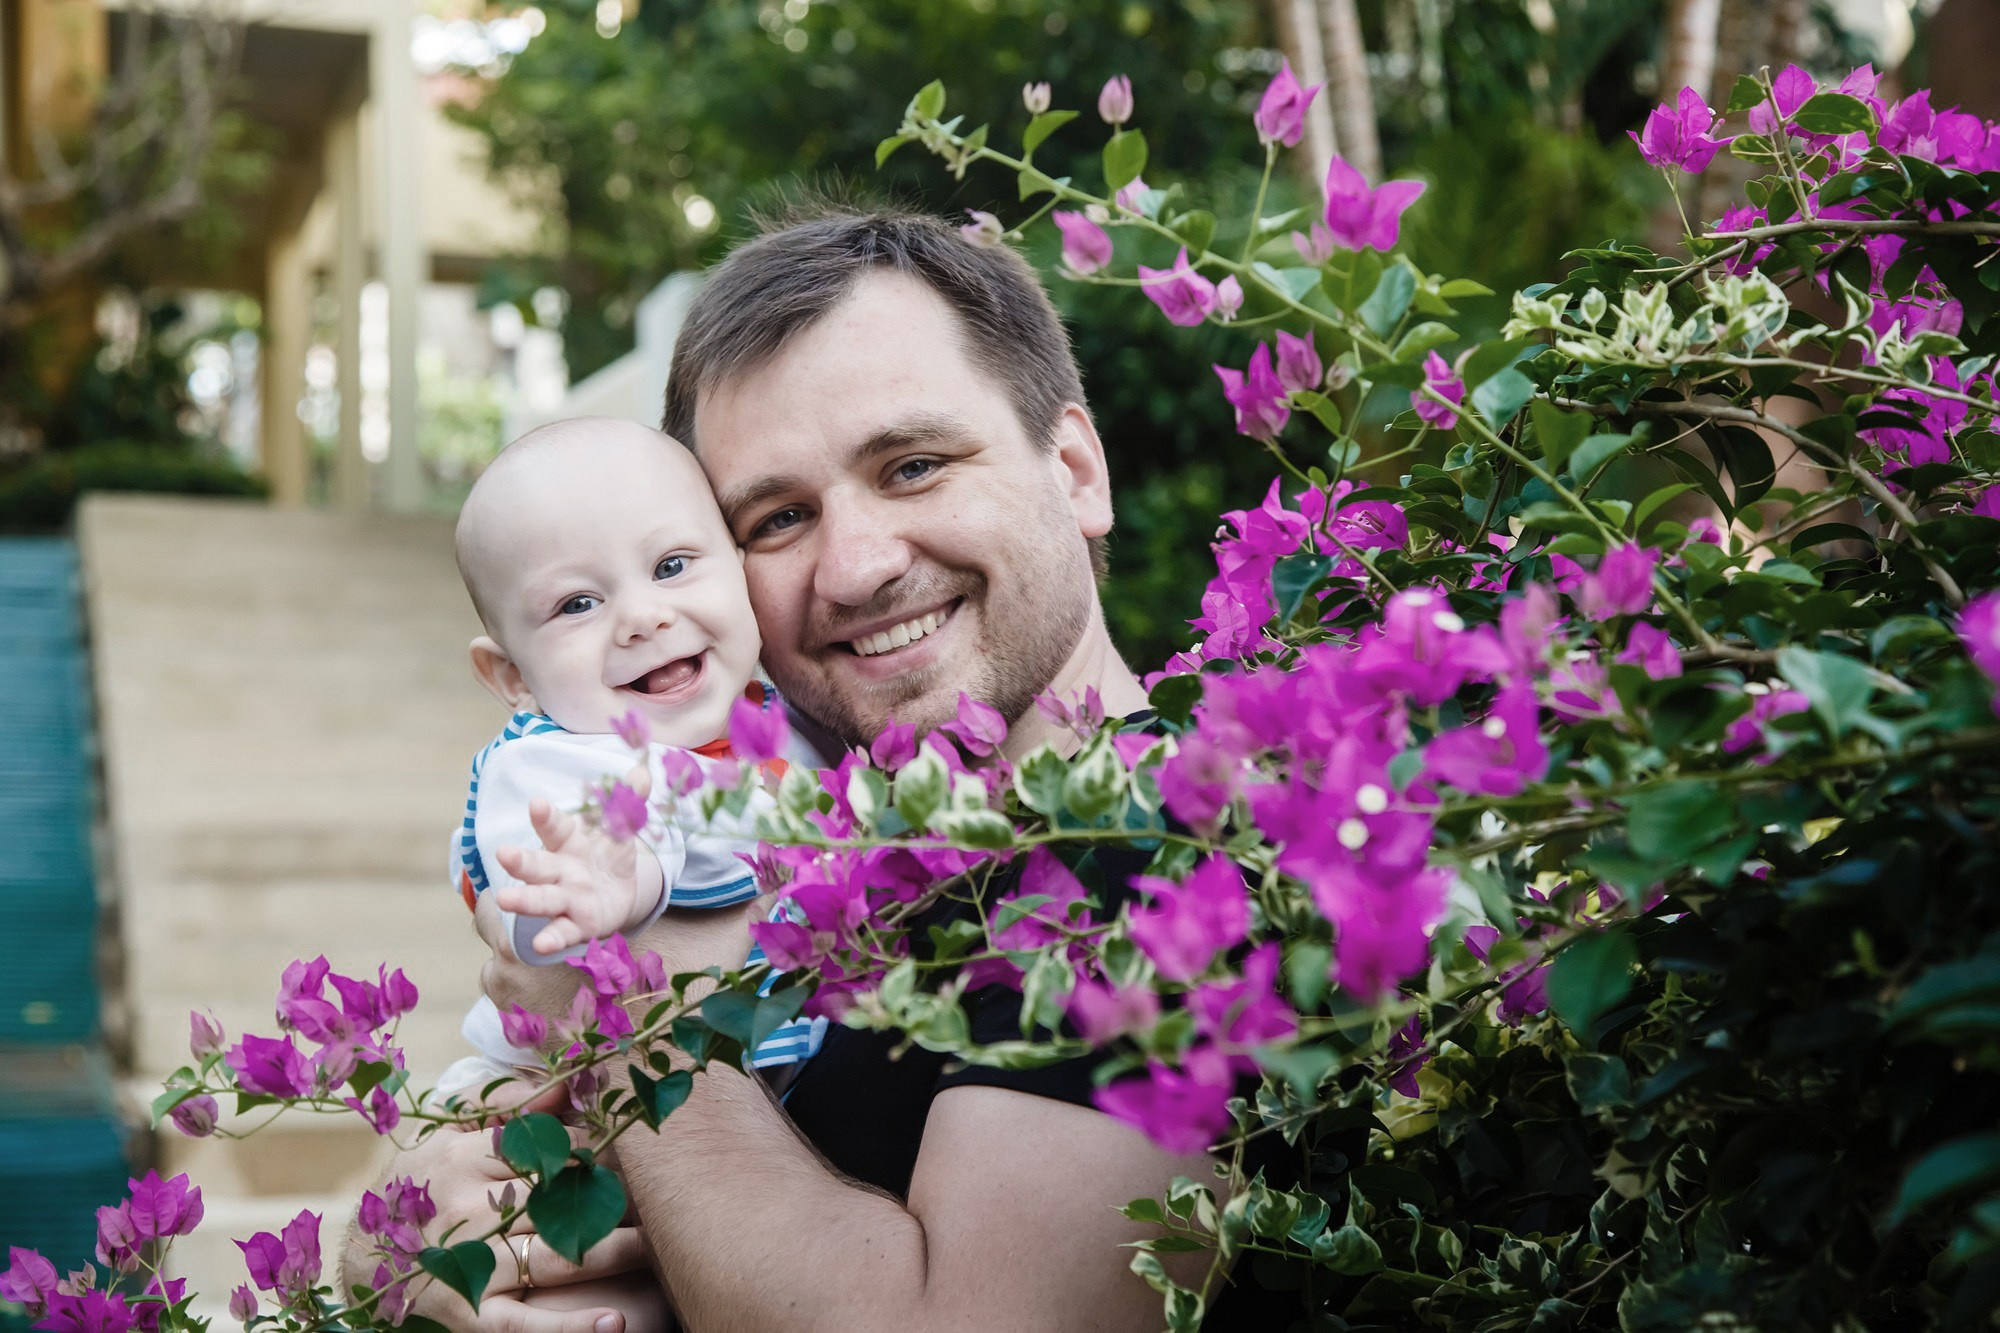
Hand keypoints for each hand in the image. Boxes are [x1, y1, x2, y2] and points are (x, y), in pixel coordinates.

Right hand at [346, 1085, 651, 1332]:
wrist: (358, 1262)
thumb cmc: (419, 1187)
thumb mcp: (446, 1135)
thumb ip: (502, 1105)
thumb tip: (563, 1081)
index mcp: (463, 1155)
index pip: (547, 1145)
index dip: (602, 1147)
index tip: (649, 1146)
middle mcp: (464, 1206)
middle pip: (557, 1197)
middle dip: (616, 1196)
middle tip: (673, 1191)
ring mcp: (465, 1263)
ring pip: (553, 1254)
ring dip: (614, 1250)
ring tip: (664, 1243)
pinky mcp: (465, 1313)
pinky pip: (521, 1324)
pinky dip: (569, 1327)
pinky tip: (615, 1321)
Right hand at [494, 782, 662, 956]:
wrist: (618, 894)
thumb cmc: (608, 854)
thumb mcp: (621, 828)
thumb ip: (629, 801)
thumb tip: (643, 771)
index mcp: (569, 841)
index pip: (555, 826)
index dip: (546, 816)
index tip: (536, 803)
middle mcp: (560, 870)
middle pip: (537, 865)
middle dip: (520, 860)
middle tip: (503, 853)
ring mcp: (565, 899)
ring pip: (541, 899)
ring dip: (523, 900)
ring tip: (504, 901)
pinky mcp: (576, 926)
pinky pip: (562, 932)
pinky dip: (552, 938)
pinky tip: (540, 945)